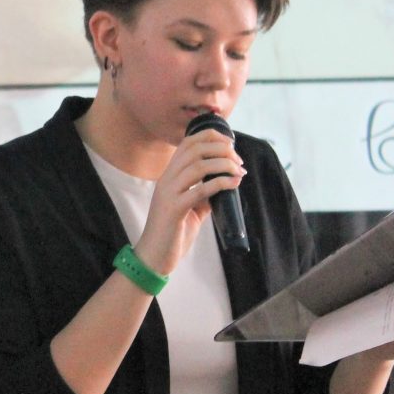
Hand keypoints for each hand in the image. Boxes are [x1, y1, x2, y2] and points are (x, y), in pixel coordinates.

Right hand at [135, 129, 245, 274]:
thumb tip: (224, 185)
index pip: (188, 143)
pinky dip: (221, 183)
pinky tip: (234, 183)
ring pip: (198, 166)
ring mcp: (169, 193)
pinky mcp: (174, 209)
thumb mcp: (190, 208)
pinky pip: (200, 190)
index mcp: (169, 176)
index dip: (211, 137)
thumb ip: (204, 194)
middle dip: (221, 148)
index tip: (231, 144)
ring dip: (224, 164)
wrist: (154, 257)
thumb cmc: (172, 233)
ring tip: (239, 170)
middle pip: (194, 149)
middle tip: (238, 160)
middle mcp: (167, 180)